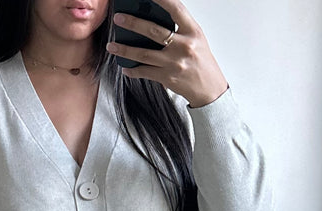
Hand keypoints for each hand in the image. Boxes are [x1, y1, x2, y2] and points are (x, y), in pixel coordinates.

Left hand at [106, 0, 228, 107]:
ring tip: (112, 46)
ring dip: (125, 49)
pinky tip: (125, 67)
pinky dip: (133, 70)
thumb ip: (179, 29)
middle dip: (133, 24)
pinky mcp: (168, 78)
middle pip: (154, 31)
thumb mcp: (196, 39)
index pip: (176, 9)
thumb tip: (154, 19)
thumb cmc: (201, 62)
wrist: (209, 89)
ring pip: (144, 54)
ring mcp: (174, 63)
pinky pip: (145, 72)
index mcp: (192, 31)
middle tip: (118, 19)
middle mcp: (184, 46)